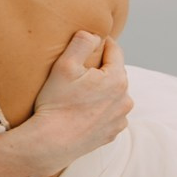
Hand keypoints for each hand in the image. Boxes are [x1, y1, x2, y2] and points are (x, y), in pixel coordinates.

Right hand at [21, 32, 131, 166]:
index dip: (101, 44)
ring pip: (114, 95)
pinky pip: (111, 114)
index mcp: (117, 79)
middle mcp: (125, 99)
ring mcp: (120, 118)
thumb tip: (94, 34)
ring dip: (103, 90)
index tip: (90, 43)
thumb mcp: (64, 66)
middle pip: (115, 73)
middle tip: (80, 71)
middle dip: (101, 69)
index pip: (115, 51)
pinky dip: (101, 110)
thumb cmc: (56, 104)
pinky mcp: (113, 133)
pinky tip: (84, 111)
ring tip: (82, 93)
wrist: (51, 143)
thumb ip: (82, 43)